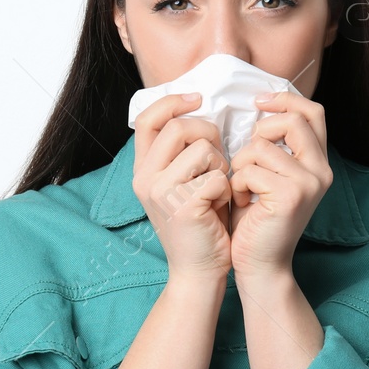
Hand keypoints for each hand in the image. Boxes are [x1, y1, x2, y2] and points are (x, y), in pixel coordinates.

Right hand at [132, 91, 233, 282]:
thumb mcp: (184, 180)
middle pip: (179, 126)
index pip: (147, 117)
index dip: (173, 101)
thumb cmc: (201, 222)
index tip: (198, 98)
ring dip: (221, 164)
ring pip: (202, 149)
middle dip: (209, 135)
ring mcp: (160, 192)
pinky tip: (221, 205)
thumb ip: (184, 149)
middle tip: (218, 159)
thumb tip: (200, 108)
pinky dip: (227, 188)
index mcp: (142, 168)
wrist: (198, 270)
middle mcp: (144, 178)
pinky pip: (216, 176)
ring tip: (219, 187)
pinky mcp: (182, 206)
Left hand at [227, 91, 330, 281]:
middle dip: (260, 132)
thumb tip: (258, 103)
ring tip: (243, 188)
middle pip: (292, 120)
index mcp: (319, 162)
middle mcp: (322, 170)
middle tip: (247, 158)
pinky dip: (237, 184)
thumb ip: (273, 145)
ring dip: (241, 165)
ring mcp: (309, 183)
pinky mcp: (291, 196)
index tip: (258, 103)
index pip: (312, 111)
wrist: (259, 264)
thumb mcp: (268, 174)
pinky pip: (251, 170)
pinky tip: (242, 203)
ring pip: (262, 146)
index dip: (285, 100)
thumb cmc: (255, 219)